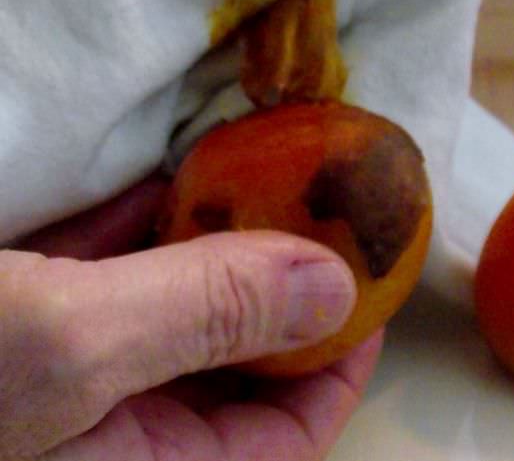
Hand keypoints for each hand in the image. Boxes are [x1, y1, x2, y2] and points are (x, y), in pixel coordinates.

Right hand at [2, 175, 381, 460]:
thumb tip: (337, 285)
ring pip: (173, 319)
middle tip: (313, 216)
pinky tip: (164, 187)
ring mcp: (68, 381)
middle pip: (236, 367)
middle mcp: (117, 433)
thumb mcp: (74, 341)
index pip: (288, 436)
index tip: (368, 287)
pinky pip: (106, 286)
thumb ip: (207, 311)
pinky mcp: (24, 330)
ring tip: (254, 190)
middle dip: (277, 289)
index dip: (340, 365)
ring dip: (210, 252)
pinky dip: (137, 237)